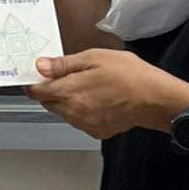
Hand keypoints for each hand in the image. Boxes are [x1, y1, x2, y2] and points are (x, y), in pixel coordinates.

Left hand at [30, 49, 188, 140]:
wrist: (153, 98)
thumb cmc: (128, 74)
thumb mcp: (95, 57)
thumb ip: (64, 64)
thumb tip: (40, 66)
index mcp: (69, 92)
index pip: (37, 91)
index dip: (35, 82)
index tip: (39, 74)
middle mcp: (73, 112)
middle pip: (49, 103)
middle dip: (52, 90)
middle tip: (68, 76)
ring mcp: (84, 124)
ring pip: (64, 112)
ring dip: (67, 101)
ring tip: (87, 86)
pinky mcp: (96, 131)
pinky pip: (80, 120)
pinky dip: (82, 111)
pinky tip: (98, 99)